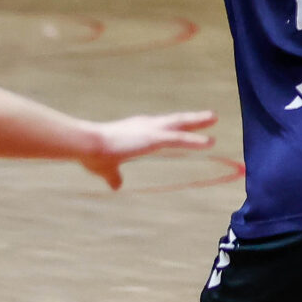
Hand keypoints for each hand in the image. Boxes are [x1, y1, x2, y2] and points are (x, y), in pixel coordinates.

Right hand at [77, 110, 216, 190]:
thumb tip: (116, 186)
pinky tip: (209, 141)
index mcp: (136, 131)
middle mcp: (145, 126)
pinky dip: (195, 140)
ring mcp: (150, 130)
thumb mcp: (106, 168)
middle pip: (175, 121)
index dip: (174, 128)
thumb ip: (114, 176)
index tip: (185, 127)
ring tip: (214, 118)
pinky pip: (179, 138)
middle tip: (210, 116)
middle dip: (192, 119)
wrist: (86, 145)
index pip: (161, 128)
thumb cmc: (92, 154)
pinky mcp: (153, 138)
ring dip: (198, 122)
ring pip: (180, 125)